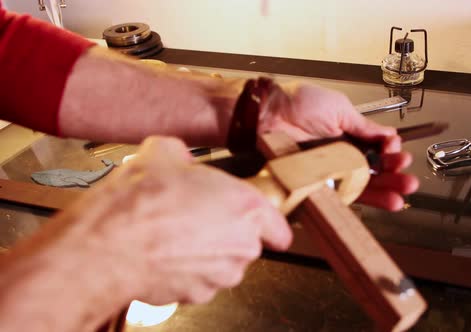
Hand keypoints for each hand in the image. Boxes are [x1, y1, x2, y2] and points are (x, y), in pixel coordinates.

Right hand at [80, 136, 291, 304]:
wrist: (108, 246)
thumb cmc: (139, 203)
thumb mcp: (161, 154)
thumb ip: (179, 153)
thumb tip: (175, 155)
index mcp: (245, 207)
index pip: (278, 227)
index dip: (268, 224)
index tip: (261, 225)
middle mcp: (241, 244)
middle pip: (246, 243)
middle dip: (225, 232)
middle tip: (197, 217)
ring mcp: (221, 274)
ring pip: (223, 264)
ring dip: (205, 252)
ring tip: (174, 234)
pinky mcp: (197, 295)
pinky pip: (200, 281)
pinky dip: (186, 271)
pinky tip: (164, 254)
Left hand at [259, 82, 418, 210]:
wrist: (270, 113)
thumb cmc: (299, 103)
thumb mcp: (340, 109)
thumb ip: (365, 126)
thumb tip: (389, 133)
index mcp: (349, 133)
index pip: (377, 147)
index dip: (390, 151)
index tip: (397, 150)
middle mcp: (342, 154)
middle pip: (373, 169)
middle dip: (394, 174)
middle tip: (408, 179)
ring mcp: (330, 170)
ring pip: (362, 184)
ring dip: (385, 190)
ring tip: (402, 194)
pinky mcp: (318, 183)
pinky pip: (342, 193)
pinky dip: (363, 198)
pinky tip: (383, 199)